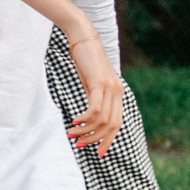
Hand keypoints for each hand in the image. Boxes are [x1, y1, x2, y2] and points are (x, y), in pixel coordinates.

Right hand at [62, 28, 124, 155]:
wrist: (83, 37)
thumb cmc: (84, 60)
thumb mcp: (91, 82)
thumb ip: (94, 97)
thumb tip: (89, 116)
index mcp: (117, 93)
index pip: (117, 124)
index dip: (108, 140)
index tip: (98, 152)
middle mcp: (117, 92)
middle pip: (111, 125)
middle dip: (96, 139)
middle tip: (80, 144)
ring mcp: (110, 88)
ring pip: (102, 120)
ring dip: (85, 131)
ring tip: (72, 134)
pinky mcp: (99, 83)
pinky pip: (95, 109)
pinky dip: (84, 119)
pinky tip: (74, 121)